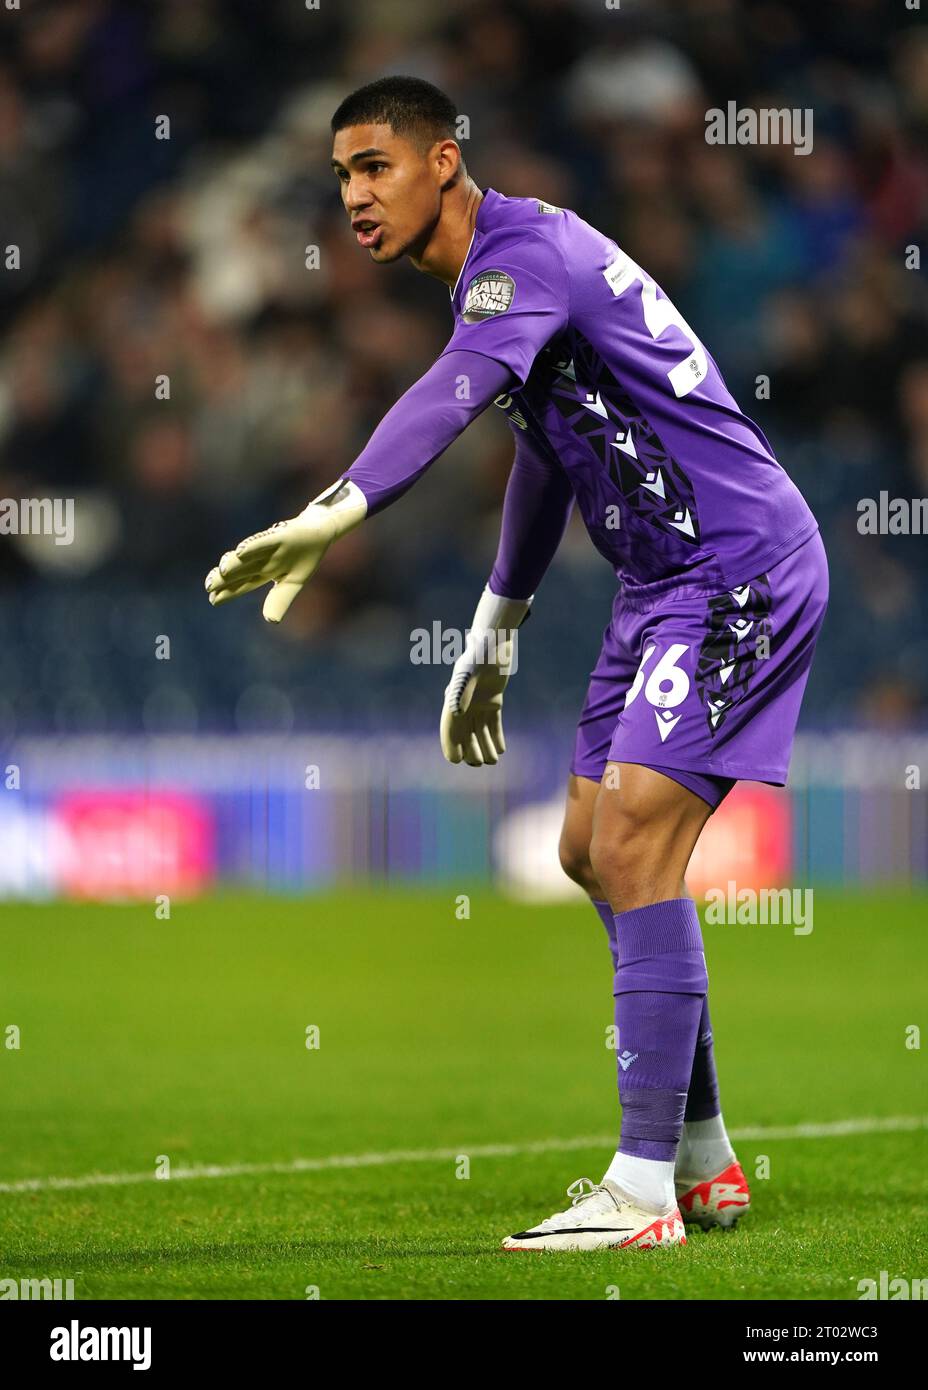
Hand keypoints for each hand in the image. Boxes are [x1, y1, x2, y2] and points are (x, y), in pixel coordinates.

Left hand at [204, 479, 366, 623]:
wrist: (320, 533)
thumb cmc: (304, 557)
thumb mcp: (294, 584)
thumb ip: (281, 600)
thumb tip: (271, 621)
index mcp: (264, 572)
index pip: (243, 583)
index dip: (228, 592)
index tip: (213, 599)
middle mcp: (262, 559)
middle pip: (240, 570)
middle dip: (224, 578)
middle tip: (209, 585)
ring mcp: (270, 547)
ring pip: (248, 556)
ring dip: (234, 562)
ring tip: (222, 570)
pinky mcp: (281, 536)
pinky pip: (265, 542)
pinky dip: (253, 546)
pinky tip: (240, 551)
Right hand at [439, 587, 530, 766]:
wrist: (494, 642)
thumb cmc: (478, 655)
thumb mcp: (468, 672)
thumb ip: (460, 691)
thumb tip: (457, 713)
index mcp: (454, 699)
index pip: (450, 727)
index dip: (451, 744)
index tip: (455, 761)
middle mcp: (465, 703)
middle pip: (465, 733)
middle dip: (470, 749)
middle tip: (478, 764)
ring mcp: (479, 702)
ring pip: (480, 730)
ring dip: (485, 746)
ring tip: (492, 761)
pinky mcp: (494, 700)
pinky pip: (494, 723)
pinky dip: (497, 736)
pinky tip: (502, 749)